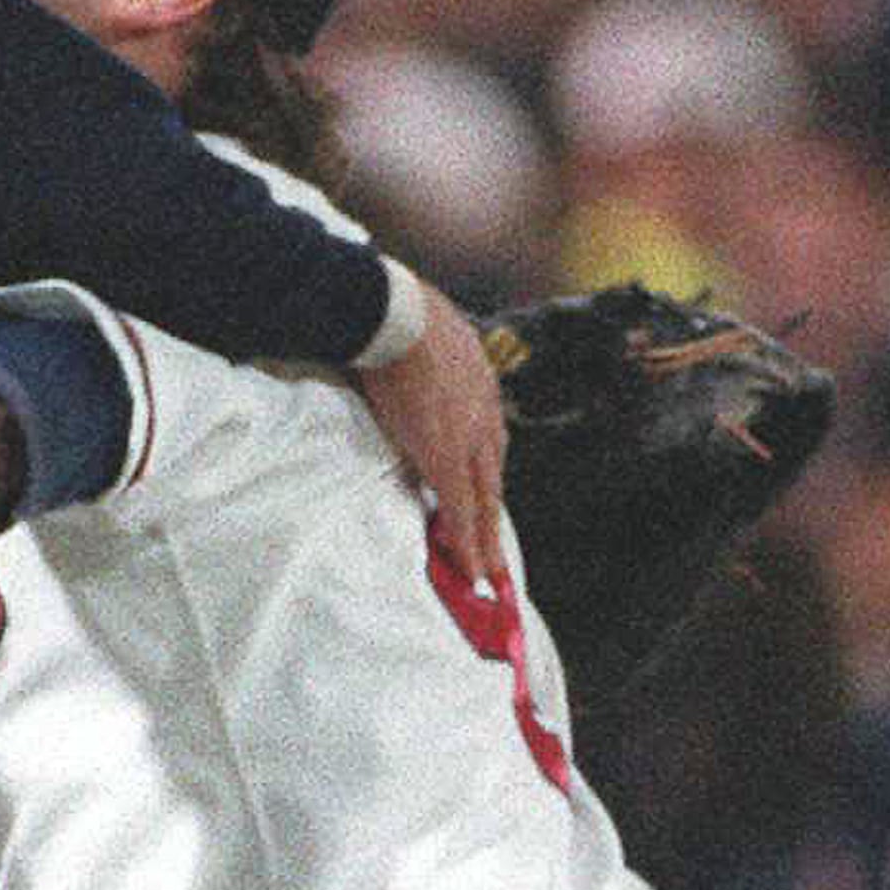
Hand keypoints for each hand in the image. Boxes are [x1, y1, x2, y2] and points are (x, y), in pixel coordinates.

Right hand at [361, 283, 506, 576]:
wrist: (397, 313)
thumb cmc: (396, 313)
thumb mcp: (423, 334)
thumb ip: (418, 359)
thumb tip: (392, 361)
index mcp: (478, 384)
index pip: (485, 442)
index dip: (481, 477)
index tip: (481, 503)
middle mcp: (484, 416)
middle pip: (492, 479)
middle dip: (491, 521)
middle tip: (498, 558)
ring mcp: (469, 440)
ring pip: (485, 501)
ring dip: (485, 541)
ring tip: (488, 576)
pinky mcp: (447, 460)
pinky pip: (462, 512)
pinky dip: (469, 545)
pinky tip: (473, 574)